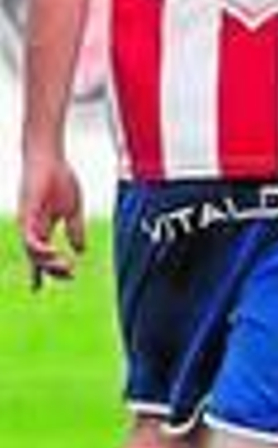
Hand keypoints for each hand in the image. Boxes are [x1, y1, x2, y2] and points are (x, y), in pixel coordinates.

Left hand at [17, 147, 84, 288]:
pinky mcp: (26, 214)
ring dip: (47, 262)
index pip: (39, 254)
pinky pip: (30, 237)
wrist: (48, 158)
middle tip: (69, 274)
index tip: (38, 289)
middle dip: (51, 270)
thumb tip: (80, 251)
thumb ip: (75, 230)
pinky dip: (39, 249)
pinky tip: (50, 253)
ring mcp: (28, 222)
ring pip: (32, 251)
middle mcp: (31, 228)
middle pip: (37, 257)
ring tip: (64, 267)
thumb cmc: (59, 179)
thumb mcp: (73, 209)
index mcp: (42, 227)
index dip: (40, 272)